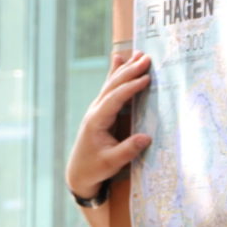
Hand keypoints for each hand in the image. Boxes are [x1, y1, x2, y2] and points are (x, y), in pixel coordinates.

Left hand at [65, 50, 153, 202]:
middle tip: (147, 58)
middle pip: (113, 86)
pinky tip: (119, 58)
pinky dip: (116, 74)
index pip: (114, 99)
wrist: (79, 173)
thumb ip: (127, 150)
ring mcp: (97, 110)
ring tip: (140, 54)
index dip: (130, 88)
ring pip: (111, 84)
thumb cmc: (94, 168)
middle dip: (129, 71)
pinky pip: (110, 89)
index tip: (146, 78)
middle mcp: (95, 111)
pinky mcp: (101, 111)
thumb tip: (146, 137)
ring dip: (126, 69)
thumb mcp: (111, 163)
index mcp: (96, 121)